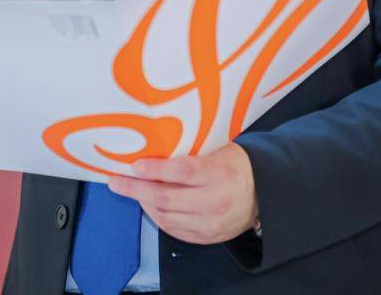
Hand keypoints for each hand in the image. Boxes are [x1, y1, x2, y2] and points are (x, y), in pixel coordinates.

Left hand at [107, 143, 258, 244]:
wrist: (263, 194)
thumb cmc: (236, 165)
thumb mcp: (219, 149)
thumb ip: (192, 151)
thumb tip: (156, 144)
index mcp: (218, 174)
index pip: (182, 172)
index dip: (155, 169)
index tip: (135, 165)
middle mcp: (214, 201)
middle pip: (167, 197)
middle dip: (136, 189)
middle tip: (116, 182)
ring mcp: (210, 223)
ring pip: (166, 217)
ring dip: (144, 204)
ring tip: (132, 192)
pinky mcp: (207, 237)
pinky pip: (174, 230)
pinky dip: (158, 218)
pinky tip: (150, 206)